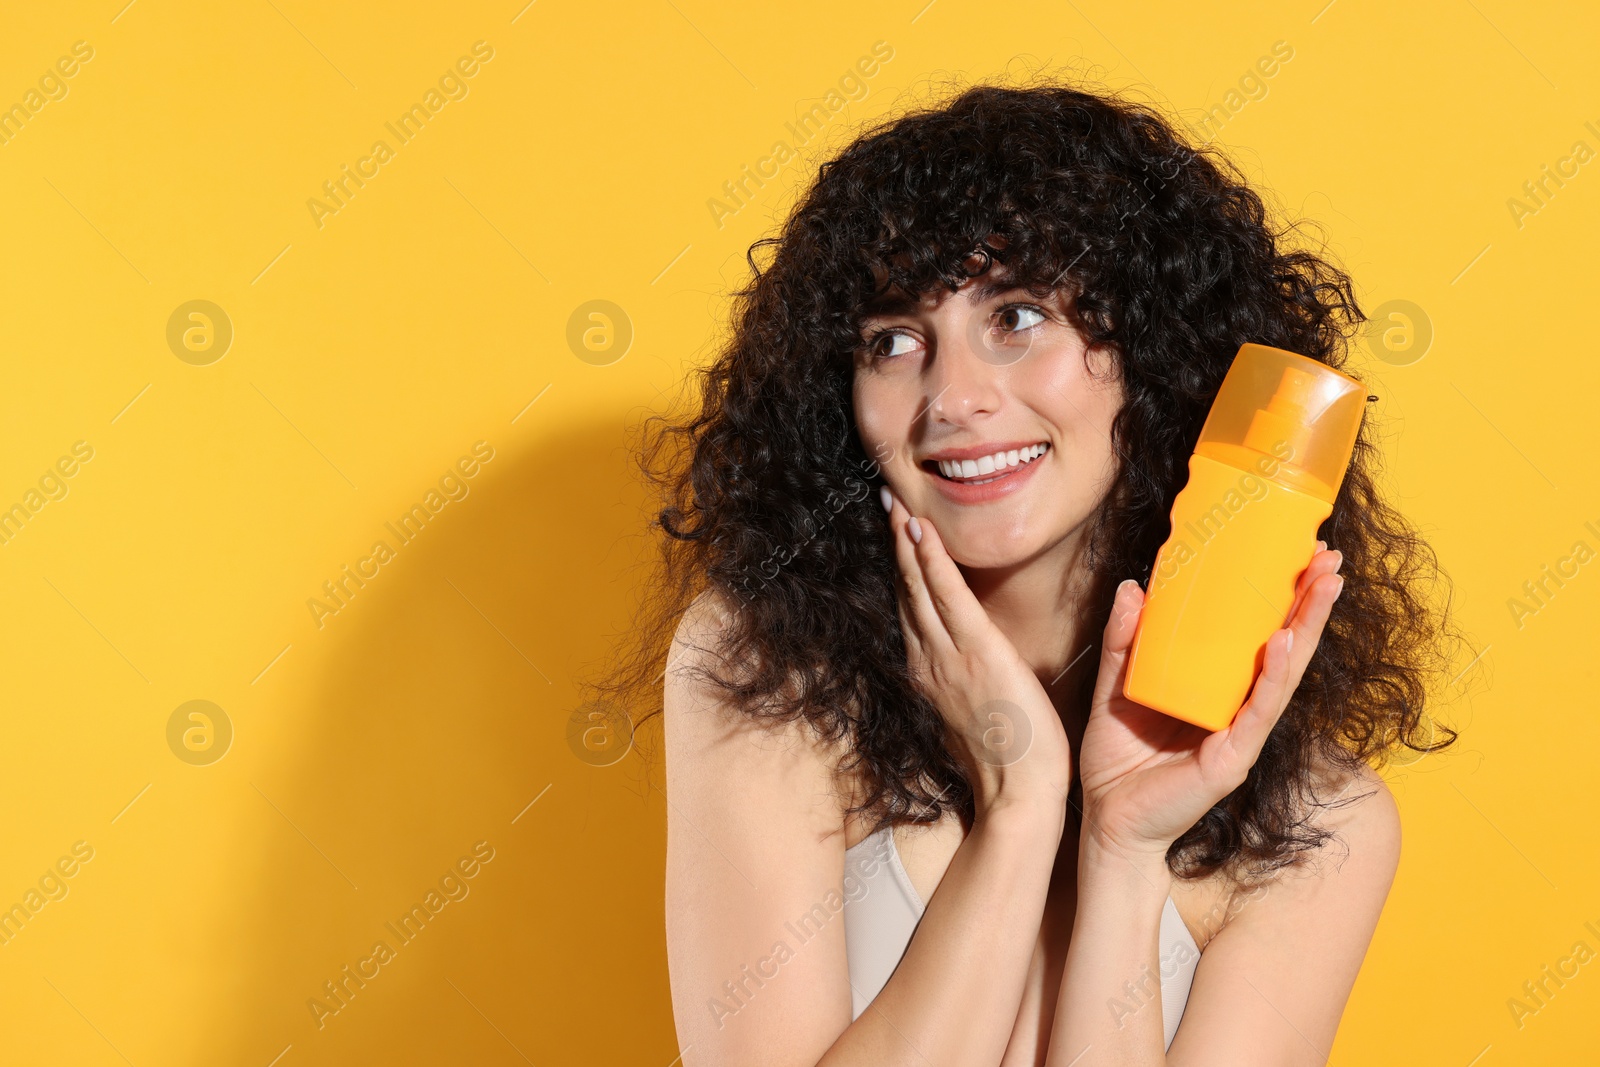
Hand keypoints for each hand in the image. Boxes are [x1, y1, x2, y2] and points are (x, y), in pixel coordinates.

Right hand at [881, 487, 1071, 815]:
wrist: (1017, 794)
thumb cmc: (1006, 763)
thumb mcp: (975, 717)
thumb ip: (965, 686)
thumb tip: (970, 670)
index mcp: (929, 676)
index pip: (911, 613)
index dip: (901, 573)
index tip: (896, 540)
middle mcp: (929, 662)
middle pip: (906, 592)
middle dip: (895, 547)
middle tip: (886, 503)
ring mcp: (948, 656)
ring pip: (918, 587)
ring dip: (907, 542)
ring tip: (896, 504)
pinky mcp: (976, 651)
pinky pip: (946, 595)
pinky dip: (931, 560)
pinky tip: (920, 531)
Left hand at [1075, 541, 1346, 860]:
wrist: (1106, 821)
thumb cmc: (1117, 760)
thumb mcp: (1114, 688)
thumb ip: (1123, 642)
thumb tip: (1133, 588)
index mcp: (1215, 690)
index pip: (1255, 636)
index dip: (1278, 597)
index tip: (1298, 551)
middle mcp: (1237, 708)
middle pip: (1284, 648)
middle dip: (1309, 601)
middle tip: (1331, 557)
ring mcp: (1240, 733)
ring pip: (1284, 674)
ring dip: (1307, 627)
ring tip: (1326, 585)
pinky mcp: (1232, 758)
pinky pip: (1257, 712)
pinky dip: (1274, 677)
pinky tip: (1287, 643)